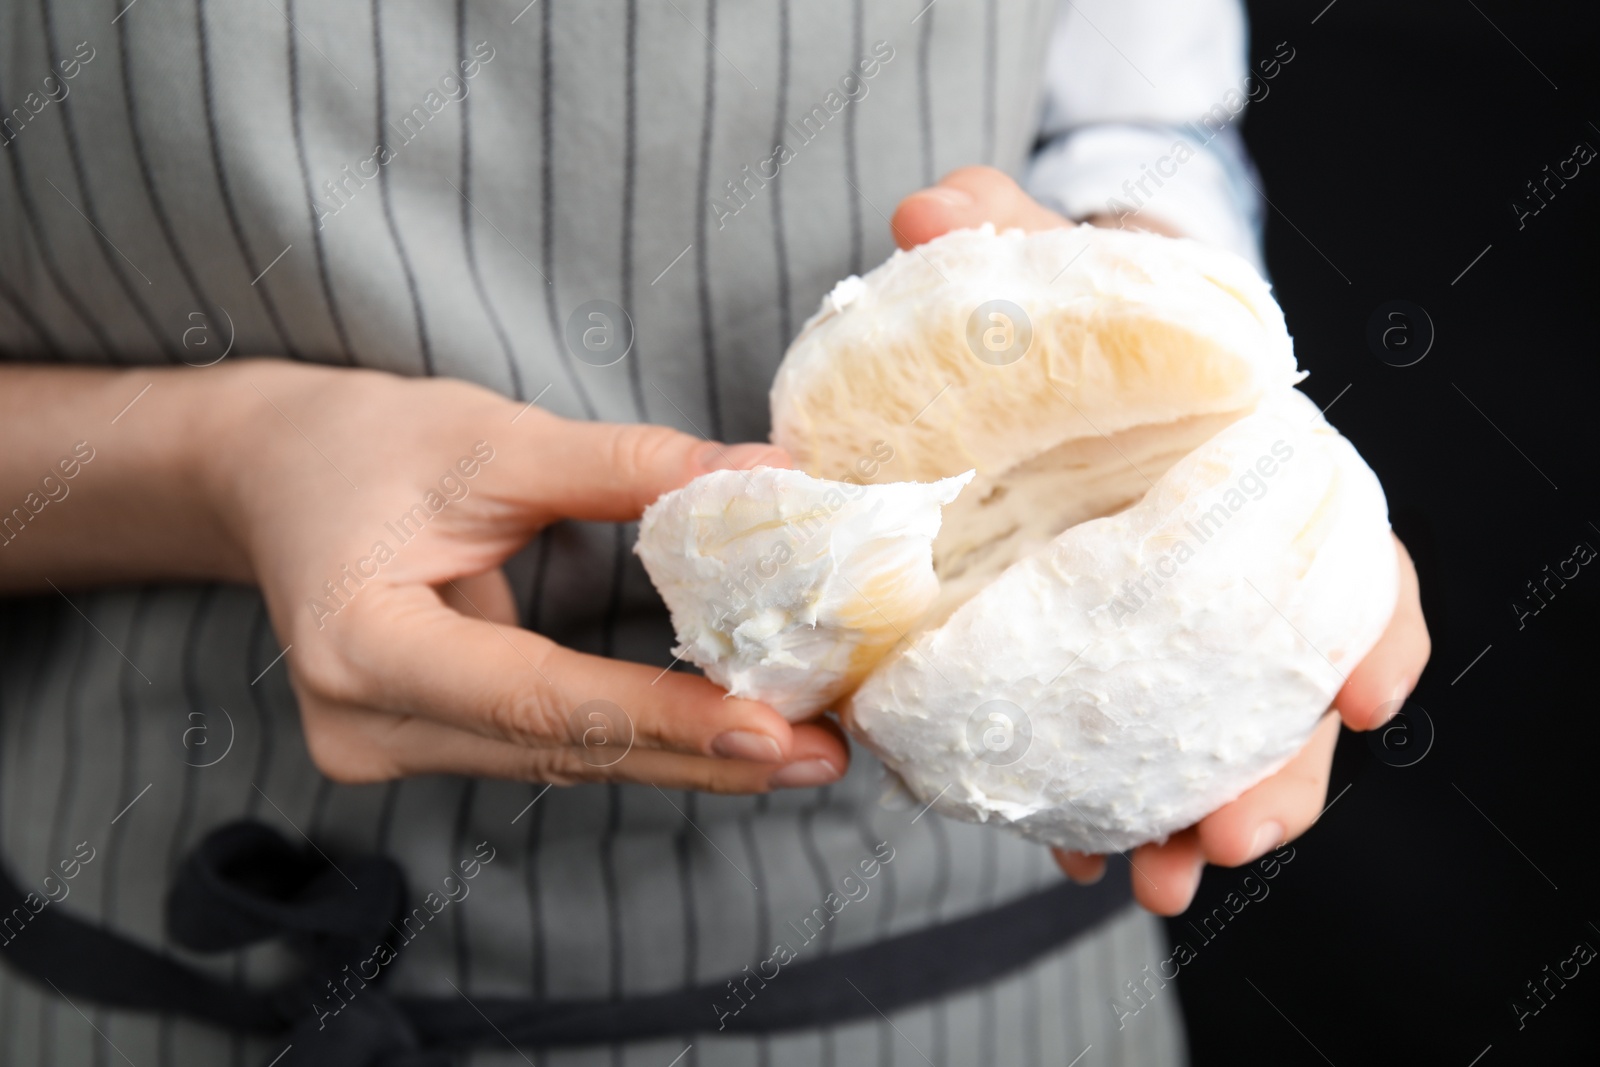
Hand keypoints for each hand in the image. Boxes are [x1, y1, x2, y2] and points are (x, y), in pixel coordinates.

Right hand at [206, 360, 847, 791]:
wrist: (273, 475)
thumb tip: (766, 477)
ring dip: (683, 756)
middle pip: (562, 753)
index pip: (536, 700)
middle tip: (826, 757)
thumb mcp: (491, 436)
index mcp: (361, 647)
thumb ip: (626, 467)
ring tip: (805, 751)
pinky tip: (727, 734)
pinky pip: (549, 749)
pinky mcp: (425, 746)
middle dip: (700, 756)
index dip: (661, 718)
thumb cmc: (363, 445)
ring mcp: (390, 750)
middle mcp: (368, 727)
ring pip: (564, 763)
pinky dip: (638, 737)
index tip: (773, 731)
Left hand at [892, 167, 1431, 914]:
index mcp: (1250, 475)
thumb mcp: (1053, 270)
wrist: (1041, 372)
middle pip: (1287, 685)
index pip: (1344, 555)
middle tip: (1230, 834)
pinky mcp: (1092, 673)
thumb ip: (1004, 235)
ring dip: (1193, 818)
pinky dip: (1108, 814)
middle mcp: (1228, 569)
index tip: (1369, 692)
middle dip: (1276, 770)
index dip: (1367, 621)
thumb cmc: (1078, 325)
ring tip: (1156, 880)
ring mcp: (1168, 634)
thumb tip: (931, 204)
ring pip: (1216, 745)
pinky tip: (1075, 860)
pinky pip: (1121, 755)